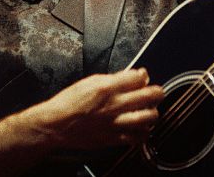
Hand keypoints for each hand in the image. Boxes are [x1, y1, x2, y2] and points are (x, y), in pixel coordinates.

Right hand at [34, 68, 164, 149]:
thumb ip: (113, 78)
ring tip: (151, 111)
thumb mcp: (89, 81)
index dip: (144, 76)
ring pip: (147, 118)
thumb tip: (132, 76)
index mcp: (106, 88)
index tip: (143, 78)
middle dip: (157, 92)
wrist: (56, 125)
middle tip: (157, 92)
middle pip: (148, 96)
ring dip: (153, 113)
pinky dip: (143, 133)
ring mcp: (114, 123)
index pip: (138, 78)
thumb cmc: (69, 102)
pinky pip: (136, 138)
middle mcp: (113, 105)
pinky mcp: (112, 138)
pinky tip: (142, 128)